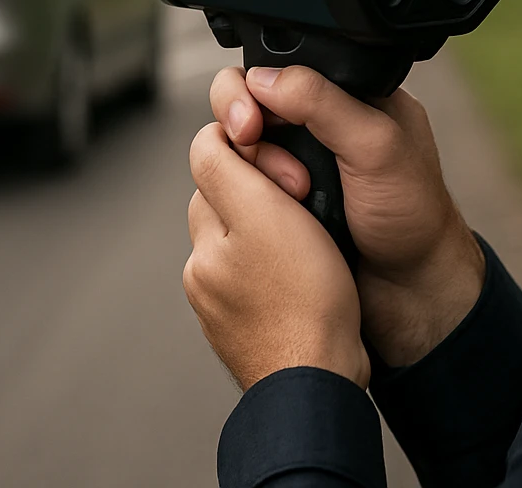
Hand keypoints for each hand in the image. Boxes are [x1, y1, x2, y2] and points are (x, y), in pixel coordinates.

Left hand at [183, 120, 369, 390]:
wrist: (316, 380)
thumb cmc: (304, 300)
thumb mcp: (264, 212)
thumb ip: (226, 168)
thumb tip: (208, 140)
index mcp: (207, 235)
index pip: (210, 158)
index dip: (254, 149)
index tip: (289, 171)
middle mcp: (204, 268)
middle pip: (229, 197)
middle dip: (263, 189)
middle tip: (304, 203)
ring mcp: (222, 303)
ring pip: (245, 238)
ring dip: (272, 230)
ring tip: (310, 242)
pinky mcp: (246, 327)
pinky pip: (259, 278)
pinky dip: (279, 269)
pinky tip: (306, 278)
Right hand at [211, 65, 485, 367]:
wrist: (411, 290)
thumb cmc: (413, 216)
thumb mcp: (376, 147)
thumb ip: (324, 104)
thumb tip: (263, 78)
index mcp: (350, 95)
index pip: (283, 69)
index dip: (254, 87)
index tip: (251, 118)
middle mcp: (321, 124)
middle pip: (252, 103)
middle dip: (244, 124)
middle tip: (250, 142)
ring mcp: (300, 163)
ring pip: (243, 147)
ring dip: (250, 167)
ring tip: (289, 192)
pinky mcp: (284, 200)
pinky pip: (245, 185)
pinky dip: (247, 194)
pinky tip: (268, 209)